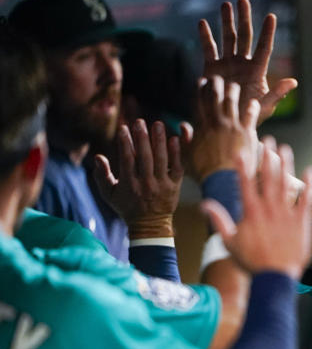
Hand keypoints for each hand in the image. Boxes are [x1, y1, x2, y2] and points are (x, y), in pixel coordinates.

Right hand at [93, 120, 182, 238]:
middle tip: (140, 122)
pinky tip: (173, 139)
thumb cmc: (127, 207)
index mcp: (129, 185)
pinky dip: (176, 154)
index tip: (124, 128)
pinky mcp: (175, 186)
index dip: (125, 143)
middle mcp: (146, 184)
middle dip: (142, 138)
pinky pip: (177, 168)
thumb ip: (101, 175)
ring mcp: (162, 185)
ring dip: (159, 141)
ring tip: (158, 125)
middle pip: (145, 158)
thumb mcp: (109, 194)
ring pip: (161, 160)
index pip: (127, 160)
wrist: (150, 225)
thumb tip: (98, 156)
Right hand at [185, 75, 259, 181]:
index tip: (201, 82)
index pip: (198, 102)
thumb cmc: (205, 172)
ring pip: (231, 101)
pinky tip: (254, 103)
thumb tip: (182, 126)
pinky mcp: (247, 132)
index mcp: (200, 127)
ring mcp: (232, 126)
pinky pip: (250, 114)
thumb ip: (185, 139)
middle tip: (217, 79)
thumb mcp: (188, 156)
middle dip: (214, 85)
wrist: (223, 181)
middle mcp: (215, 123)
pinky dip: (252, 107)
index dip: (199, 90)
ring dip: (232, 91)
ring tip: (234, 86)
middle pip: (214, 97)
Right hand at [198, 0, 297, 125]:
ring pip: (228, 38)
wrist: (226, 124)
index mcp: (257, 71)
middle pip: (245, 36)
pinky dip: (205, 37)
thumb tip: (294, 82)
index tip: (271, 16)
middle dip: (244, 18)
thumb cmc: (248, 117)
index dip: (267, 32)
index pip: (264, 47)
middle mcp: (243, 63)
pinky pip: (209, 49)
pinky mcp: (212, 68)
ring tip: (226, 4)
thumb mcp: (265, 107)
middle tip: (243, 0)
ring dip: (226, 21)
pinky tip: (203, 23)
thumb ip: (277, 94)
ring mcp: (227, 64)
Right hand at [202, 144, 311, 278]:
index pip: (245, 184)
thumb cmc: (251, 262)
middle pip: (268, 178)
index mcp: (250, 213)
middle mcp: (268, 209)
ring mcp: (286, 214)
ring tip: (285, 149)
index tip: (241, 151)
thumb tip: (204, 205)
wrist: (275, 278)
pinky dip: (310, 185)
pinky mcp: (301, 221)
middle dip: (268, 157)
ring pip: (286, 184)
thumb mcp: (229, 242)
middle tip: (268, 140)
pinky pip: (307, 200)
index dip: (243, 166)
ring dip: (286, 165)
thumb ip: (219, 220)